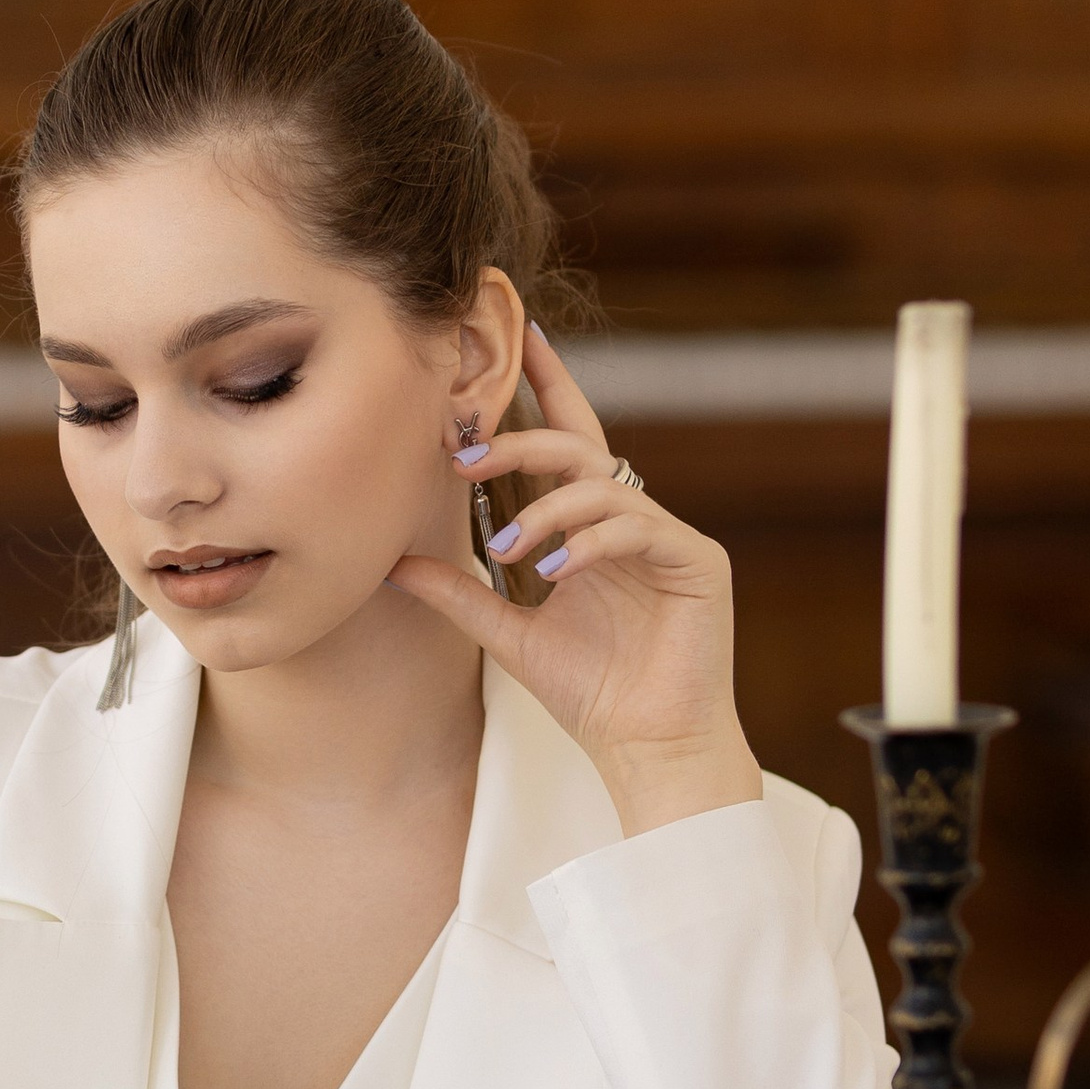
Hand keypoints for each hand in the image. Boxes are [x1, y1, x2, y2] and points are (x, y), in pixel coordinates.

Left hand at [387, 323, 762, 834]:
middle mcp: (635, 522)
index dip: (547, 387)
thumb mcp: (508, 632)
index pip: (570, 440)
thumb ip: (457, 592)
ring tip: (509, 548)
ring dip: (547, 509)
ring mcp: (670, 540)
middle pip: (579, 448)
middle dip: (520, 442)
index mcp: (595, 528)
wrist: (647, 750)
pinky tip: (558, 570)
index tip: (518, 339)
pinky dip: (592, 542)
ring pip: (604, 485)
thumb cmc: (591, 693)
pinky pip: (640, 528)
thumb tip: (389, 564)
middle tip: (465, 461)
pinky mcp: (700, 564)